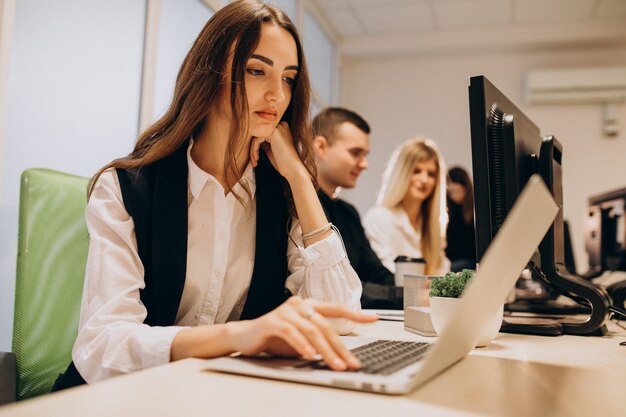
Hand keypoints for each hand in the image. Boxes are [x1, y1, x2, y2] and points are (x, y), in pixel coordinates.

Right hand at [229, 296, 377, 370]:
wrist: (244, 336)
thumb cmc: (275, 337)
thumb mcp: (301, 339)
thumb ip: (318, 340)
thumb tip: (341, 355)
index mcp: (309, 306)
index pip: (336, 308)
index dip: (356, 314)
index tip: (374, 319)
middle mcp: (299, 305)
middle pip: (326, 326)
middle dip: (341, 347)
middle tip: (351, 363)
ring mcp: (286, 311)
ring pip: (312, 331)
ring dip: (325, 350)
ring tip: (335, 365)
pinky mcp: (273, 321)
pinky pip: (291, 333)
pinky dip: (302, 345)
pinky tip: (310, 356)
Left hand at [249, 122, 307, 181]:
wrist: (293, 168)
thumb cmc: (283, 161)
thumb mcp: (272, 148)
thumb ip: (264, 141)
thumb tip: (252, 138)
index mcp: (282, 127)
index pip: (263, 133)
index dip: (257, 145)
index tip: (256, 157)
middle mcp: (281, 124)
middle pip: (259, 134)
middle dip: (253, 148)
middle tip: (254, 160)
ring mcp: (278, 127)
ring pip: (256, 137)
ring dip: (253, 150)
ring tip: (255, 161)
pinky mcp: (274, 132)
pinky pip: (257, 140)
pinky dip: (254, 150)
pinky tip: (257, 159)